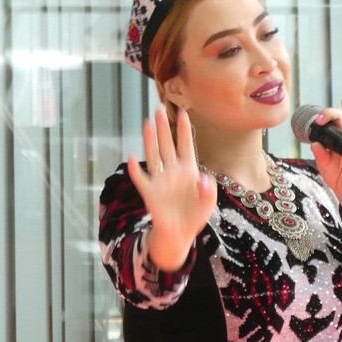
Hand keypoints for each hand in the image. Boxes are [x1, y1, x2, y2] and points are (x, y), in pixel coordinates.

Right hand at [126, 107, 217, 270]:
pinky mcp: (150, 192)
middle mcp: (173, 171)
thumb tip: (204, 179)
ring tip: (147, 123)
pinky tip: (132, 157)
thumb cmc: (195, 215)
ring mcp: (160, 180)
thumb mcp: (208, 203)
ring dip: (150, 140)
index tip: (182, 112)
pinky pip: (141, 178)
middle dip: (163, 127)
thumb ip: (209, 191)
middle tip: (158, 107)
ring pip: (153, 155)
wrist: (180, 233)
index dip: (184, 130)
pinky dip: (135, 169)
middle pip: (167, 144)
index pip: (186, 145)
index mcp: (189, 170)